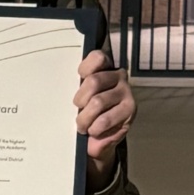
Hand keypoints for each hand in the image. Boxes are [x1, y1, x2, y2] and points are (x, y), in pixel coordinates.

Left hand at [75, 49, 135, 187]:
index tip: (79, 77)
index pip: (98, 58)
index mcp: (104, 68)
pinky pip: (106, 119)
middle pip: (94, 81)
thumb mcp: (81, 98)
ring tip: (83, 126)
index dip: (85, 67)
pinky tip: (94, 130)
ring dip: (85, 118)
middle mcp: (117, 77)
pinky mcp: (130, 109)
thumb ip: (77, 87)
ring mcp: (125, 92)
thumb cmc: (89, 112)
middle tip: (78, 109)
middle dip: (80, 99)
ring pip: (98, 102)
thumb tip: (63, 81)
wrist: (100, 136)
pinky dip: (95, 128)